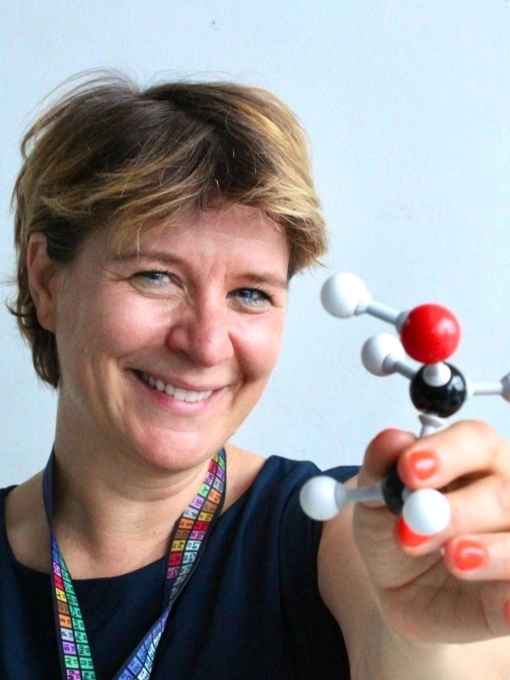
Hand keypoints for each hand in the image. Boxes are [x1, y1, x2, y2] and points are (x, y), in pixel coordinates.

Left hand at [353, 420, 509, 643]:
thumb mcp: (374, 498)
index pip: (476, 441)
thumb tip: (392, 440)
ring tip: (454, 558)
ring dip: (492, 550)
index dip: (446, 453)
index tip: (409, 469)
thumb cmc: (397, 529)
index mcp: (476, 459)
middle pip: (504, 491)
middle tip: (416, 523)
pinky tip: (501, 604)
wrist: (398, 587)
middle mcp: (508, 494)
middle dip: (460, 509)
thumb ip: (380, 468)